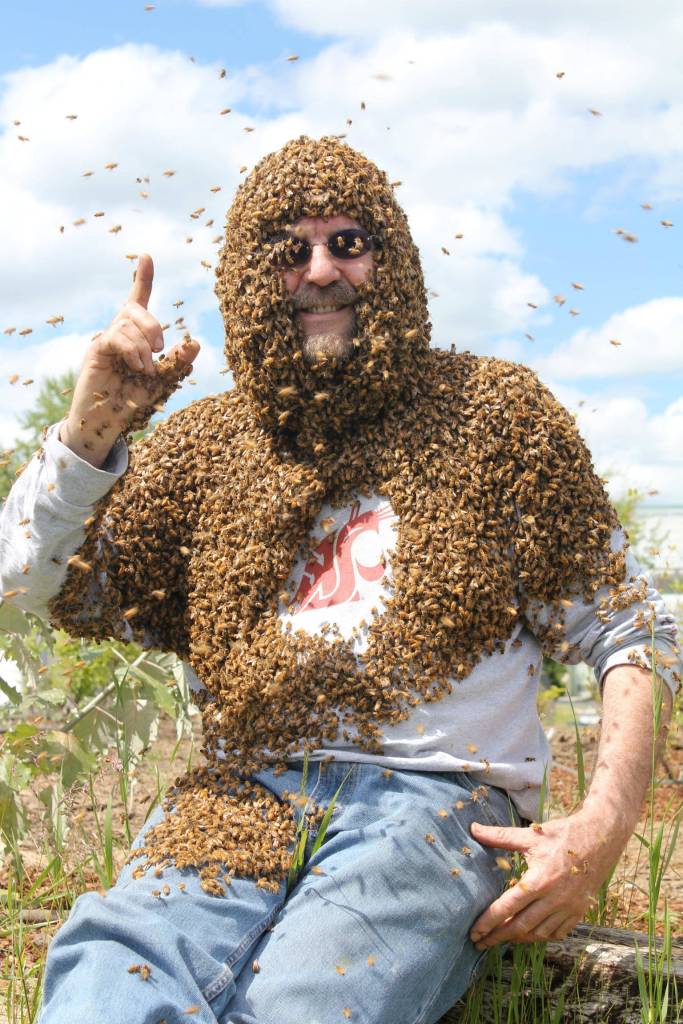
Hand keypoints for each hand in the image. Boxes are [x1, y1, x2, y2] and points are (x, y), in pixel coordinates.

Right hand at [60, 254, 199, 466]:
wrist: (107, 423)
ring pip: (127, 324)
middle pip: (135, 309)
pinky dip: (131, 350)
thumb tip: (195, 342)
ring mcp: (105, 340)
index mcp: (135, 335)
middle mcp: (118, 332)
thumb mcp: (163, 380)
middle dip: (153, 325)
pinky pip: (115, 337)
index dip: (143, 279)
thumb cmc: (132, 401)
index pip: (139, 300)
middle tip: (161, 350)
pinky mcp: (95, 351)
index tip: (147, 256)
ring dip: (143, 347)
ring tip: (145, 369)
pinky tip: (137, 366)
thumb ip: (178, 362)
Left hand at [468, 812, 625, 947]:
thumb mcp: (530, 835)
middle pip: (520, 926)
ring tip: (501, 938)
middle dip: (498, 936)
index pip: (507, 907)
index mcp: (539, 880)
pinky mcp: (579, 911)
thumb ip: (500, 836)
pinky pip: (558, 932)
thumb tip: (473, 829)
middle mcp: (554, 899)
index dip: (488, 922)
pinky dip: (541, 936)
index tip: (474, 932)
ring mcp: (569, 908)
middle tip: (479, 943)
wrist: (601, 837)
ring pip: (539, 933)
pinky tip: (530, 935)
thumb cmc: (563, 835)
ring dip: (518, 938)